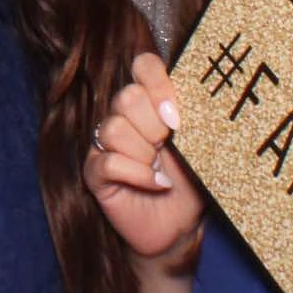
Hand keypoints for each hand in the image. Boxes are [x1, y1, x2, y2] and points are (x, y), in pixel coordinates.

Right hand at [82, 51, 205, 263]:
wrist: (180, 226)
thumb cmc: (190, 182)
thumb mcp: (198, 145)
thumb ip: (192, 116)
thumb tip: (198, 96)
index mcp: (149, 103)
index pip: (143, 66)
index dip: (158, 84)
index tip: (176, 117)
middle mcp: (123, 118)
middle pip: (126, 98)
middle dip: (154, 126)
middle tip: (167, 148)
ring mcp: (104, 145)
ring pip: (114, 129)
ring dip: (145, 155)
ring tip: (160, 171)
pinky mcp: (94, 173)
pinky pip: (109, 162)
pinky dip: (138, 175)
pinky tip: (156, 185)